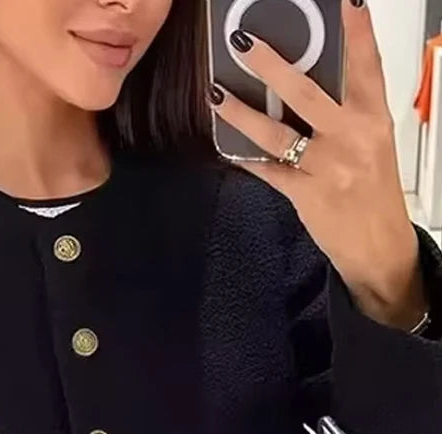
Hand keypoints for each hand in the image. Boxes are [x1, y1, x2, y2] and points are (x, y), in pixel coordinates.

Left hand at [209, 0, 427, 331]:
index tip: (347, 2)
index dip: (356, 31)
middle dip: (272, 65)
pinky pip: (267, 170)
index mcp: (372, 118)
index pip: (365, 66)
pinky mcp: (305, 194)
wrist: (379, 246)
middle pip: (306, 92)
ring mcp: (326, 167)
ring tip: (217, 94)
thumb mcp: (371, 142)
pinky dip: (245, 157)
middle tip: (245, 42)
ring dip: (242, 112)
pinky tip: (226, 144)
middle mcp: (350, 138)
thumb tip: (305, 82)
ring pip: (276, 132)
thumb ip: (345, 112)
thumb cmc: (373, 192)